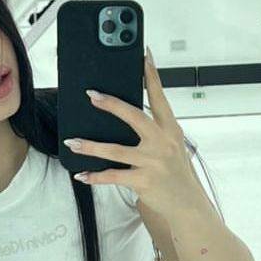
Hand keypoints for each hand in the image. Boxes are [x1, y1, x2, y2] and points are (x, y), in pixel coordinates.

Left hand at [62, 45, 193, 212]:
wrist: (187, 205)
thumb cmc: (177, 175)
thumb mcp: (173, 148)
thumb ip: (155, 133)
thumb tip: (128, 118)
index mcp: (170, 130)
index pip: (160, 97)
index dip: (151, 76)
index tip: (143, 55)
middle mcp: (162, 142)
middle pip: (134, 116)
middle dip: (111, 104)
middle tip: (91, 95)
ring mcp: (152, 162)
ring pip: (115, 150)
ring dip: (90, 146)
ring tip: (73, 142)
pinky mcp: (143, 181)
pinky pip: (113, 176)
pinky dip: (95, 176)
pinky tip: (82, 175)